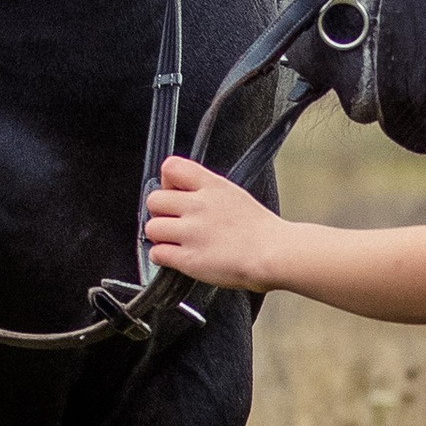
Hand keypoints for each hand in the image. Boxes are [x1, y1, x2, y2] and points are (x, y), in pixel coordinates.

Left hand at [144, 154, 287, 291]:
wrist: (274, 254)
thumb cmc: (262, 231)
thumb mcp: (234, 195)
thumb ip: (207, 191)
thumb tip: (186, 194)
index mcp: (211, 186)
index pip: (171, 167)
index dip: (167, 182)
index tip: (174, 194)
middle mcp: (198, 206)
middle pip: (154, 200)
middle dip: (160, 213)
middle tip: (173, 223)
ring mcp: (191, 232)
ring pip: (152, 228)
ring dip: (160, 236)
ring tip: (175, 242)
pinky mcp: (188, 258)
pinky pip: (157, 253)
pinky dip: (162, 257)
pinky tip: (176, 256)